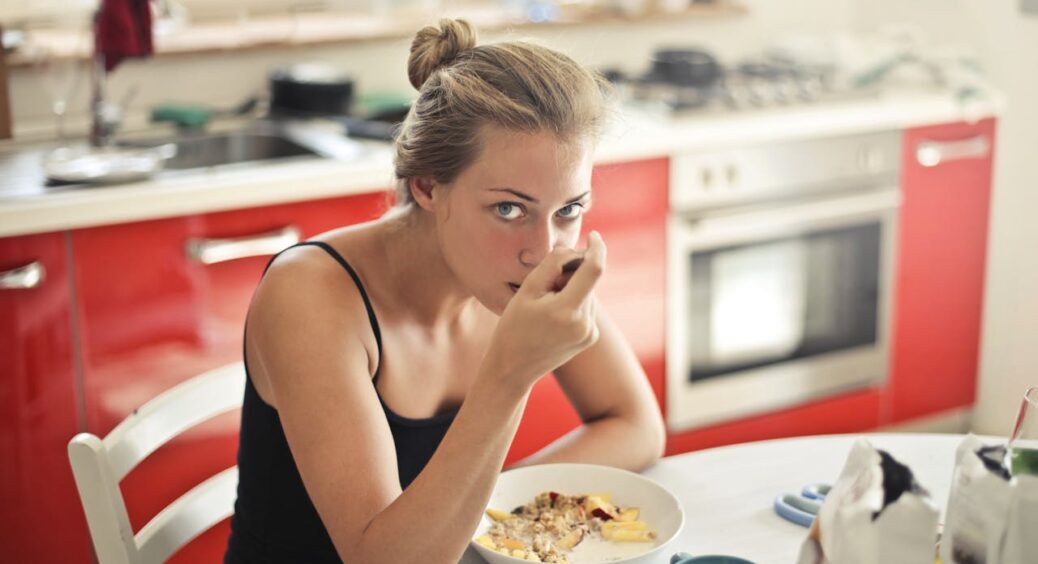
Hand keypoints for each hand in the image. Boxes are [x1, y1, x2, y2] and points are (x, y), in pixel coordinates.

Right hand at [481, 231, 606, 391]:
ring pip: (588, 294)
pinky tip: (553, 317)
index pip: (594, 269)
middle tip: (546, 285)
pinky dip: (574, 303)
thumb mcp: (527, 290)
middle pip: (589, 281)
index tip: (594, 235)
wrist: (513, 368)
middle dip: (573, 273)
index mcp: (567, 310)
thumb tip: (574, 249)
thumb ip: (553, 264)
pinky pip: (587, 308)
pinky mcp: (590, 338)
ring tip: (545, 306)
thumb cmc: (513, 326)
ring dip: (572, 289)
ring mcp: (589, 333)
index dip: (596, 248)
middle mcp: (584, 323)